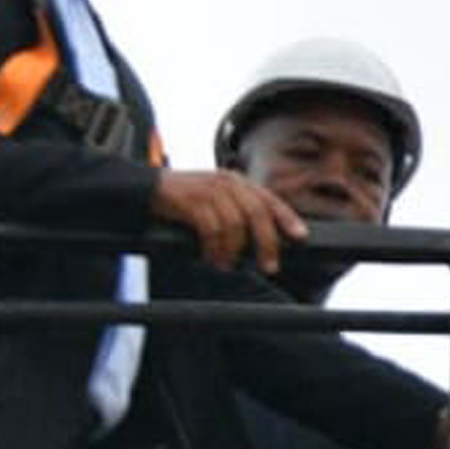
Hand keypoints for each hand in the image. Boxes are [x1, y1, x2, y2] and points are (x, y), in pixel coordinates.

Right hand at [150, 168, 304, 271]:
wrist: (148, 188)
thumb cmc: (185, 199)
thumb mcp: (217, 198)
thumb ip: (239, 211)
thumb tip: (261, 240)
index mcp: (238, 183)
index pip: (270, 200)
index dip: (288, 218)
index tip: (301, 236)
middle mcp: (228, 183)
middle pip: (258, 213)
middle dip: (267, 243)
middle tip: (269, 265)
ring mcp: (210, 190)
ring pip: (235, 224)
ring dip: (234, 250)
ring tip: (228, 265)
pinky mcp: (192, 201)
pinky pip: (211, 229)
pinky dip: (214, 248)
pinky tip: (211, 258)